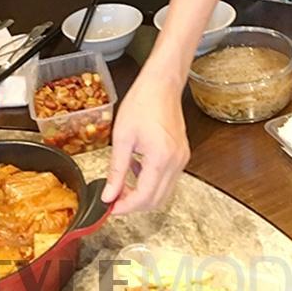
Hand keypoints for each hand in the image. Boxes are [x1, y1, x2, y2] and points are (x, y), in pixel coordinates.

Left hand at [101, 72, 189, 213]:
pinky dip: (152, 181)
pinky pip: (168, 178)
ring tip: (123, 183)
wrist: (161, 84)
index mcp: (160, 158)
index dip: (125, 207)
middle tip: (114, 198)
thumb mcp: (122, 137)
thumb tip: (109, 195)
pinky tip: (137, 169)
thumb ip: (116, 169)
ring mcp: (182, 158)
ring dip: (143, 194)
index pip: (144, 197)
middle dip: (134, 204)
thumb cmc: (142, 102)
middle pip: (156, 200)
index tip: (110, 207)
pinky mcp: (182, 154)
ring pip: (164, 192)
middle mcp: (176, 162)